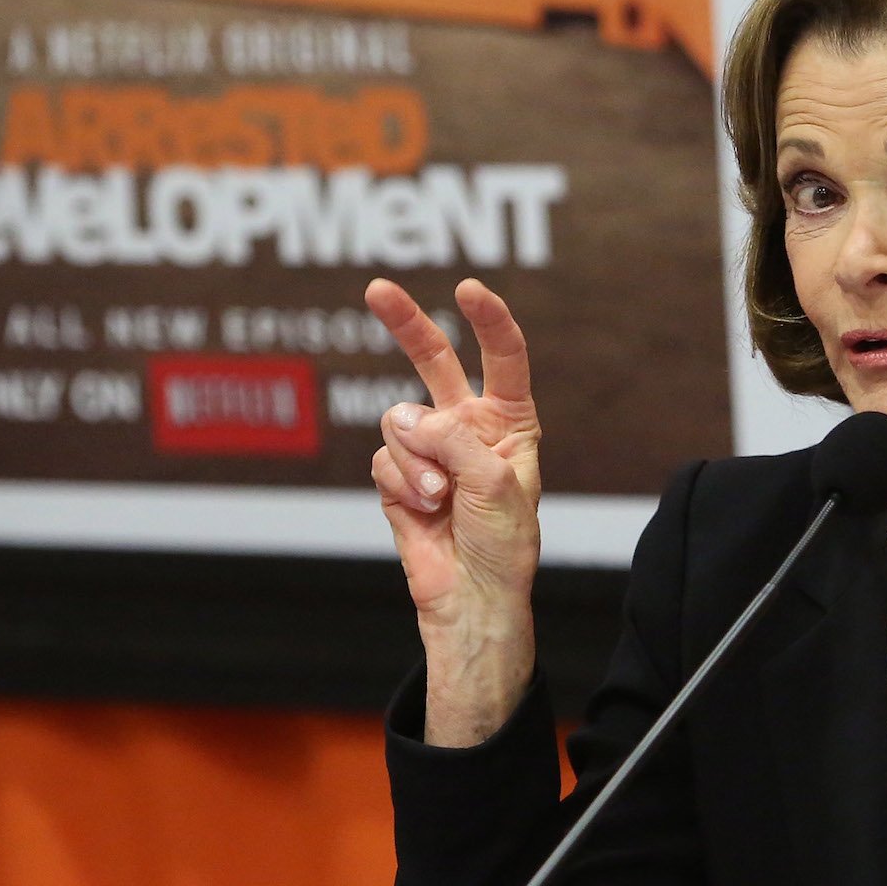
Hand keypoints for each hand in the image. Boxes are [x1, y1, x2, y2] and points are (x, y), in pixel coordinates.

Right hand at [367, 277, 542, 635]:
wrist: (473, 597)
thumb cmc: (503, 544)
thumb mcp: (495, 483)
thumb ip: (454, 439)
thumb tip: (404, 419)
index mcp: (509, 422)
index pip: (503, 358)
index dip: (489, 321)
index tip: (469, 289)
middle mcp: (467, 427)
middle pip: (433, 361)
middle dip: (406, 323)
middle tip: (377, 288)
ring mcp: (429, 449)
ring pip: (399, 421)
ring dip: (416, 460)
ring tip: (441, 498)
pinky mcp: (397, 475)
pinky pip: (383, 458)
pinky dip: (402, 482)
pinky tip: (423, 510)